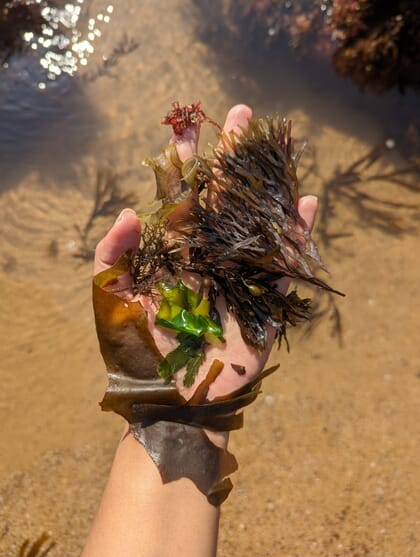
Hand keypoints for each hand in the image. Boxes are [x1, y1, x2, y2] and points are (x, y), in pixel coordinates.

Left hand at [94, 104, 317, 402]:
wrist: (168, 398)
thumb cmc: (134, 351)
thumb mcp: (109, 299)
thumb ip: (111, 254)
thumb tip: (131, 210)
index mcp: (172, 250)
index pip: (180, 194)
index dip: (183, 159)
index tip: (187, 123)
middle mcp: (207, 253)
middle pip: (222, 196)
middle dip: (230, 156)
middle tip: (242, 114)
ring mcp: (236, 273)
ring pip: (255, 220)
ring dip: (266, 184)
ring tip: (275, 146)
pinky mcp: (262, 299)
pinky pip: (284, 262)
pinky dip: (297, 235)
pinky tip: (306, 203)